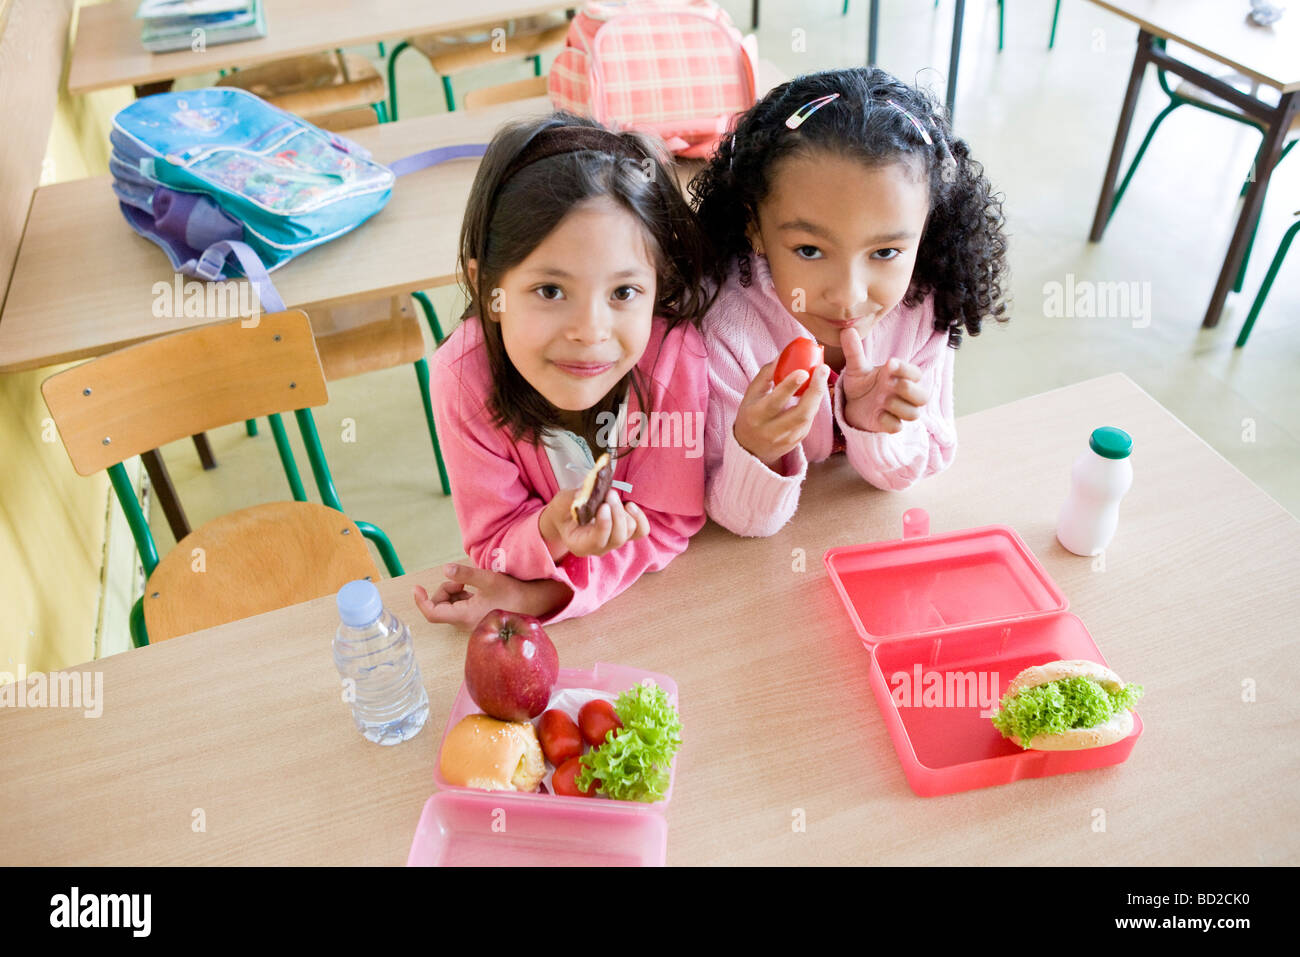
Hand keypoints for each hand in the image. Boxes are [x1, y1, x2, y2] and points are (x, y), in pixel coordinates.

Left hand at [413, 563, 572, 628]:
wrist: (533, 604)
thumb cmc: (512, 592)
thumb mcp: (488, 579)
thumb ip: (465, 574)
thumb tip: (445, 569)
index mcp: (465, 616)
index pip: (433, 613)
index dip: (421, 601)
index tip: (416, 588)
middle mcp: (466, 623)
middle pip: (440, 608)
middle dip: (444, 591)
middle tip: (459, 579)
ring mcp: (471, 622)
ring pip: (450, 607)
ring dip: (454, 592)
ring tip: (470, 583)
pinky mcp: (476, 619)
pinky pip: (460, 608)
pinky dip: (462, 596)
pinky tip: (476, 589)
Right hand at [538, 486, 649, 560]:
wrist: (568, 515)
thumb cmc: (563, 510)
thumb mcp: (561, 503)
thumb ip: (570, 500)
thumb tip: (582, 494)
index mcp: (580, 545)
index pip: (598, 541)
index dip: (604, 524)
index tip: (604, 505)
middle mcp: (599, 548)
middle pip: (618, 537)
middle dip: (617, 513)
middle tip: (610, 493)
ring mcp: (614, 542)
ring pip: (630, 531)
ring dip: (624, 511)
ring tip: (612, 496)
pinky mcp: (626, 534)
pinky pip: (642, 530)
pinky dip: (639, 516)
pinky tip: (628, 505)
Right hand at [733, 358, 830, 468]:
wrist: (749, 448)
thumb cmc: (750, 414)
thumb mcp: (751, 394)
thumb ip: (766, 375)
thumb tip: (783, 354)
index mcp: (756, 415)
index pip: (775, 401)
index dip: (790, 386)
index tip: (804, 371)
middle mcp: (771, 430)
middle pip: (800, 413)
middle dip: (815, 391)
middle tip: (822, 370)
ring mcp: (785, 439)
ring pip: (808, 418)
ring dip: (817, 396)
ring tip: (822, 376)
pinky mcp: (795, 443)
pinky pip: (808, 422)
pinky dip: (813, 406)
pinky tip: (815, 392)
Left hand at [839, 328, 929, 433]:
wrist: (851, 405)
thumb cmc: (862, 384)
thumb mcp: (857, 367)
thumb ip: (854, 350)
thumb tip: (847, 329)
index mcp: (899, 377)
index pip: (915, 373)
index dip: (906, 369)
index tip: (889, 363)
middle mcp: (902, 395)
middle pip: (924, 397)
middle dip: (911, 390)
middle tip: (892, 384)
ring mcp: (897, 411)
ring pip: (914, 414)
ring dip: (900, 406)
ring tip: (882, 400)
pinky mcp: (888, 425)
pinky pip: (897, 427)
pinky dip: (889, 422)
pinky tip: (877, 414)